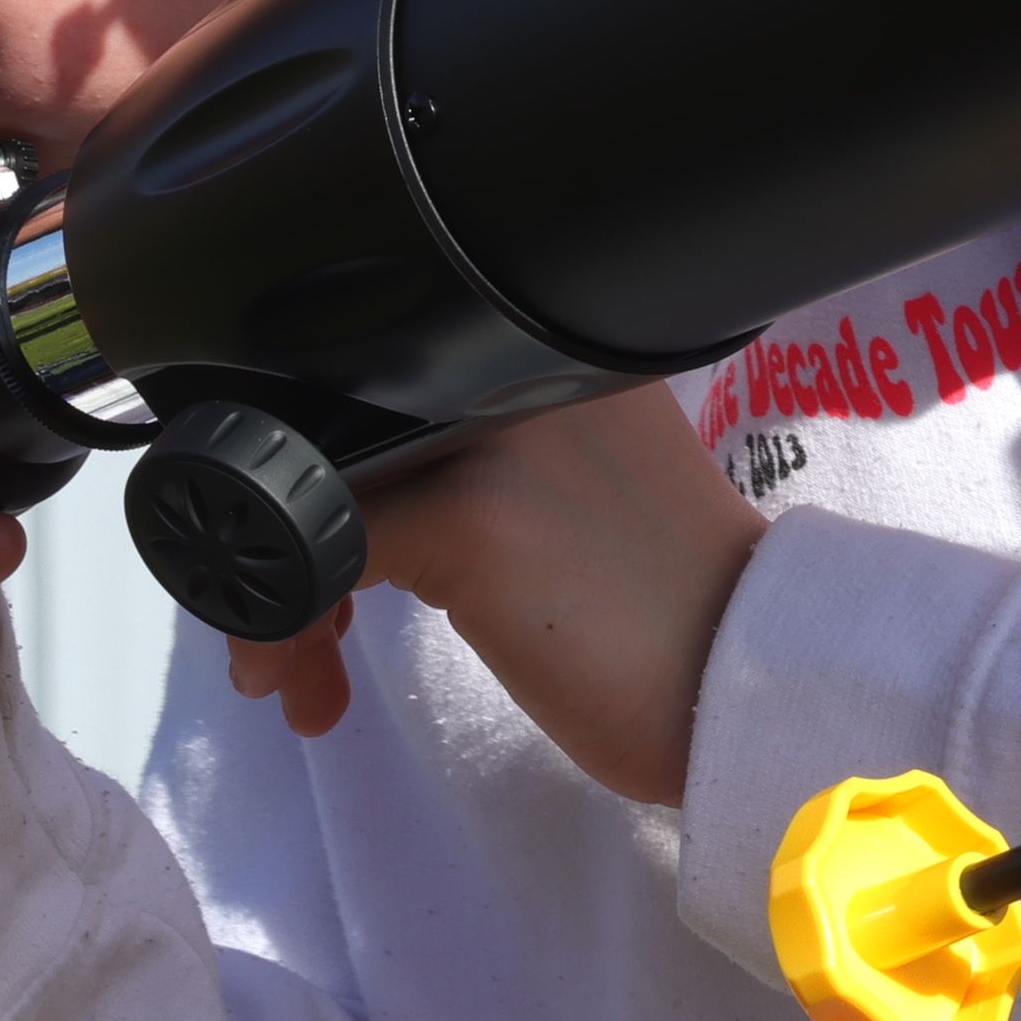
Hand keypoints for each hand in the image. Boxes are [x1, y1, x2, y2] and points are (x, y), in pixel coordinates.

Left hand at [229, 383, 764, 806]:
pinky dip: (284, 620)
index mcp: (538, 338)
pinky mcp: (467, 518)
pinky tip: (300, 682)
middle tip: (305, 628)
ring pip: (310, 486)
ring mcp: (488, 436)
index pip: (377, 382)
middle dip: (285, 533)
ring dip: (274, 588)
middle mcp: (511, 360)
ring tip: (294, 673)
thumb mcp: (574, 486)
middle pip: (330, 426)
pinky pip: (319, 553)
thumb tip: (346, 487)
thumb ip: (484, 452)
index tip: (319, 561)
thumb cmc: (666, 605)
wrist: (746, 683)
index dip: (323, 470)